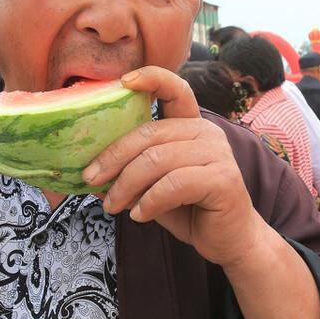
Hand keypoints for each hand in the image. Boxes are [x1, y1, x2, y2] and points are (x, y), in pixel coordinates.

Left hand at [83, 67, 267, 267]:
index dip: (152, 78)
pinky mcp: (222, 179)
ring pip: (157, 160)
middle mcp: (207, 133)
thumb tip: (89, 170)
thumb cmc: (190, 209)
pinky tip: (139, 216)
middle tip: (90, 178)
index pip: (175, 90)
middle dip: (113, 157)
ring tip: (113, 206)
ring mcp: (218, 154)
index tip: (123, 81)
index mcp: (191, 126)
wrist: (230, 240)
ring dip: (126, 185)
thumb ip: (132, 172)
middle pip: (150, 134)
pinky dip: (149, 201)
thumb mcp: (154, 187)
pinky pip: (173, 184)